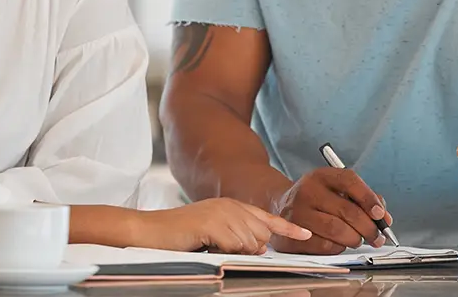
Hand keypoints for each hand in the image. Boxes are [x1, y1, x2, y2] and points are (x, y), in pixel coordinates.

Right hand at [133, 198, 311, 253]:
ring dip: (234, 251)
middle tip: (222, 247)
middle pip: (261, 235)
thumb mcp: (215, 233)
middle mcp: (230, 205)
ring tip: (210, 245)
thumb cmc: (181, 235)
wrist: (151, 231)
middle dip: (250, 248)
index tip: (306, 235)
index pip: (267, 218)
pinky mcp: (212, 223)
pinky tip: (207, 244)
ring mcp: (222, 212)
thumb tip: (260, 247)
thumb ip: (238, 236)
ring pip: (250, 242)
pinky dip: (224, 250)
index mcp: (232, 206)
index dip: (288, 228)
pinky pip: (235, 245)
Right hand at [269, 168, 393, 254]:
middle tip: (377, 237)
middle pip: (347, 211)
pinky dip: (338, 247)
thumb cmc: (316, 200)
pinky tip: (338, 243)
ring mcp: (297, 213)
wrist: (279, 206)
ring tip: (357, 239)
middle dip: (368, 228)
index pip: (349, 181)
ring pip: (337, 230)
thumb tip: (384, 219)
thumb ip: (362, 200)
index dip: (369, 198)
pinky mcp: (292, 234)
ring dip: (354, 239)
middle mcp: (307, 191)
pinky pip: (324, 245)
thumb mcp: (335, 190)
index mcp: (321, 176)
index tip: (380, 215)